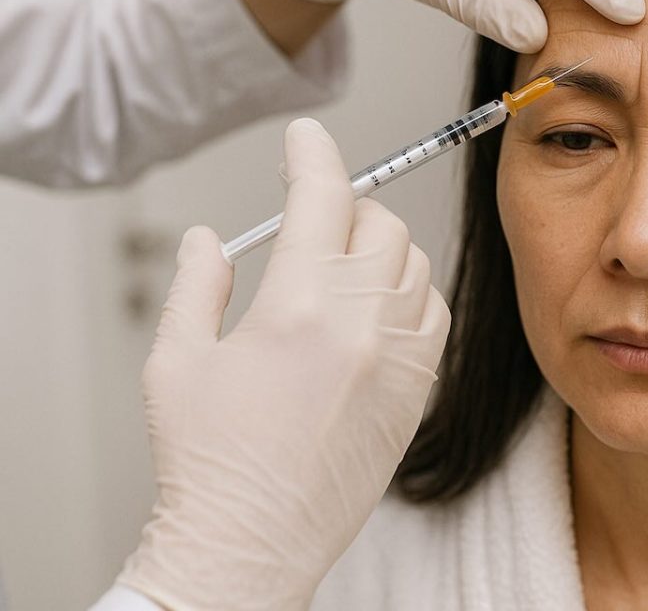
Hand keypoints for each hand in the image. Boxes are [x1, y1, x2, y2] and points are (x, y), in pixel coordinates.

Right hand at [118, 119, 449, 610]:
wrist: (254, 543)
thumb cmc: (208, 461)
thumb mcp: (176, 360)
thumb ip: (197, 284)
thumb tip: (212, 238)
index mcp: (296, 304)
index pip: (320, 196)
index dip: (312, 154)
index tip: (306, 137)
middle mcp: (361, 322)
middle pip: (377, 221)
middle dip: (342, 207)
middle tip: (313, 221)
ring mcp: (399, 355)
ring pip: (414, 262)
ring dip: (380, 247)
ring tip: (342, 267)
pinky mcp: (419, 388)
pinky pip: (436, 311)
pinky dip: (413, 292)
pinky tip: (380, 307)